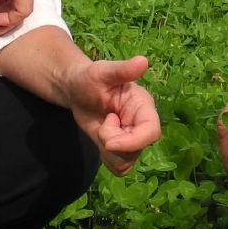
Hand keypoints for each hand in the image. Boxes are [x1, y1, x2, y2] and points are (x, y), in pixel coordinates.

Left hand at [65, 55, 160, 174]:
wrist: (76, 90)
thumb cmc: (90, 78)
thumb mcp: (103, 71)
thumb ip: (122, 69)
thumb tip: (143, 61)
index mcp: (143, 107)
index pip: (151, 132)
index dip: (132, 142)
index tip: (108, 141)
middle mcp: (142, 125)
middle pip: (136, 150)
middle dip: (112, 144)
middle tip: (101, 123)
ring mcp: (132, 139)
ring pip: (127, 162)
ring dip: (108, 152)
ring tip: (101, 128)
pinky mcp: (121, 150)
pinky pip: (119, 168)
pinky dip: (107, 159)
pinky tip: (100, 139)